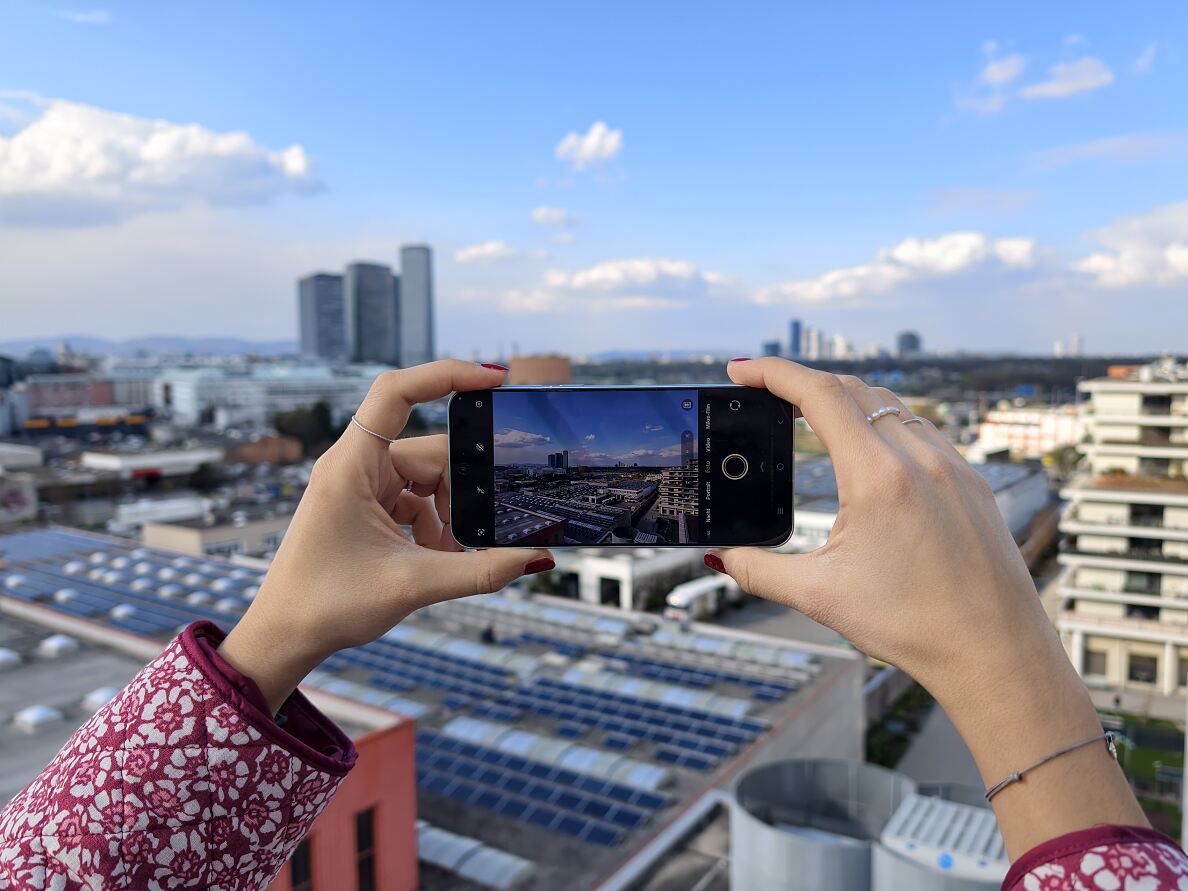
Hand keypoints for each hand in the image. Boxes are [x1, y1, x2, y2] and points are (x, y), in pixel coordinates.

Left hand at [218, 360, 552, 712]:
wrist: (283, 636)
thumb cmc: (326, 606)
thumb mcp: (412, 586)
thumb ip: (480, 571)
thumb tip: (537, 558)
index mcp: (351, 466)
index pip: (397, 392)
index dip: (447, 374)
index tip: (496, 379)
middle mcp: (355, 466)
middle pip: (431, 454)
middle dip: (461, 494)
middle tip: (479, 535)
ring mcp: (361, 485)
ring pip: (428, 480)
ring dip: (448, 516)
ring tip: (450, 559)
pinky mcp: (367, 506)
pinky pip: (416, 500)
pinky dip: (435, 527)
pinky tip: (437, 560)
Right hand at [707, 358, 1143, 855]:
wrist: (997, 653)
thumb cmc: (915, 626)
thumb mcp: (820, 597)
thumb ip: (759, 572)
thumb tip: (718, 559)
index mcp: (878, 477)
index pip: (817, 395)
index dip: (772, 373)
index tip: (740, 369)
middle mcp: (920, 458)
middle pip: (852, 390)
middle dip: (801, 384)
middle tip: (763, 393)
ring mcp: (952, 465)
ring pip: (891, 403)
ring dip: (846, 399)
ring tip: (810, 415)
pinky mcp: (971, 481)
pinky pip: (921, 428)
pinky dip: (884, 421)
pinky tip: (869, 446)